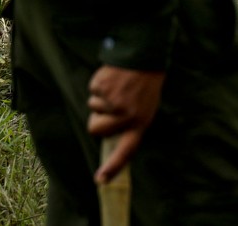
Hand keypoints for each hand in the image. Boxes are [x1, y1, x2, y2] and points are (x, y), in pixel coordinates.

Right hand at [88, 65, 165, 183]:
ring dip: (101, 98)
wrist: (144, 57)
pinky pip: (92, 92)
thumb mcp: (145, 108)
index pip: (126, 150)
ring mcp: (114, 101)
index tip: (100, 180)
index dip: (113, 166)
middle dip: (97, 118)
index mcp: (140, 122)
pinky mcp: (103, 87)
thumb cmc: (144, 86)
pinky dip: (99, 85)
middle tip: (113, 104)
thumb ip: (129, 125)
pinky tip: (114, 78)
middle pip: (95, 128)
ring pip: (92, 108)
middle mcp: (126, 115)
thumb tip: (111, 141)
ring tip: (119, 87)